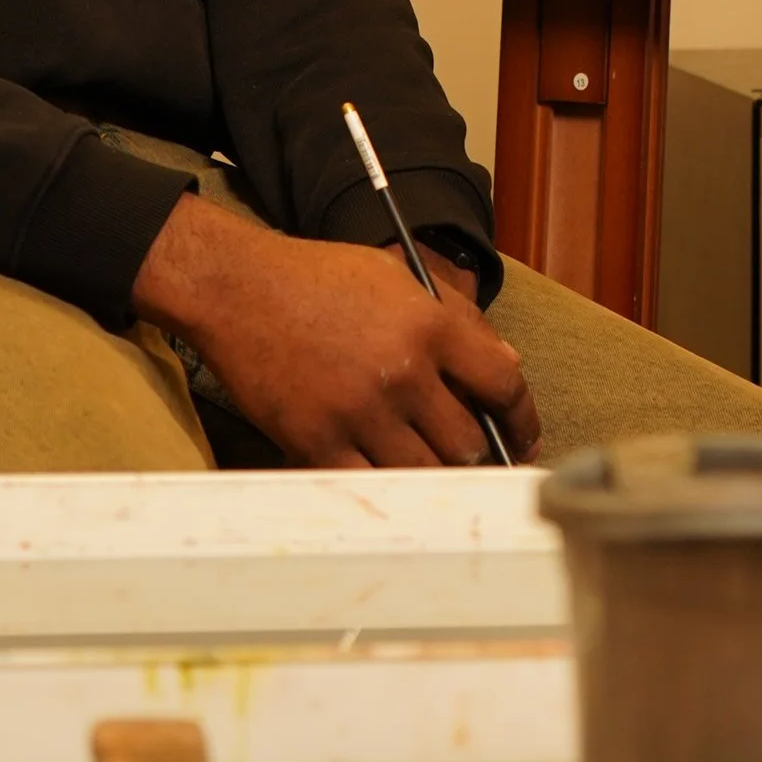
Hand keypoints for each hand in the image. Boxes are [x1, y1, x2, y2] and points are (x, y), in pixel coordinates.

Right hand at [133, 197, 538, 466]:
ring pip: (426, 474)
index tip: (521, 436)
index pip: (504, 384)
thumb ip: (456, 317)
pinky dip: (385, 485)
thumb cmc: (319, 279)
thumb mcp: (397, 276)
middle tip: (475, 459)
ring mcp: (359, 411)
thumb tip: (505, 364)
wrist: (238, 289)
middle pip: (469, 443)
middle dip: (477, 454)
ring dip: (435, 475)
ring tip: (433, 469)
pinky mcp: (318, 441)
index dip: (523, 419)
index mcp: (429, 325)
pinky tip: (387, 474)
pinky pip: (370, 484)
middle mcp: (402, 372)